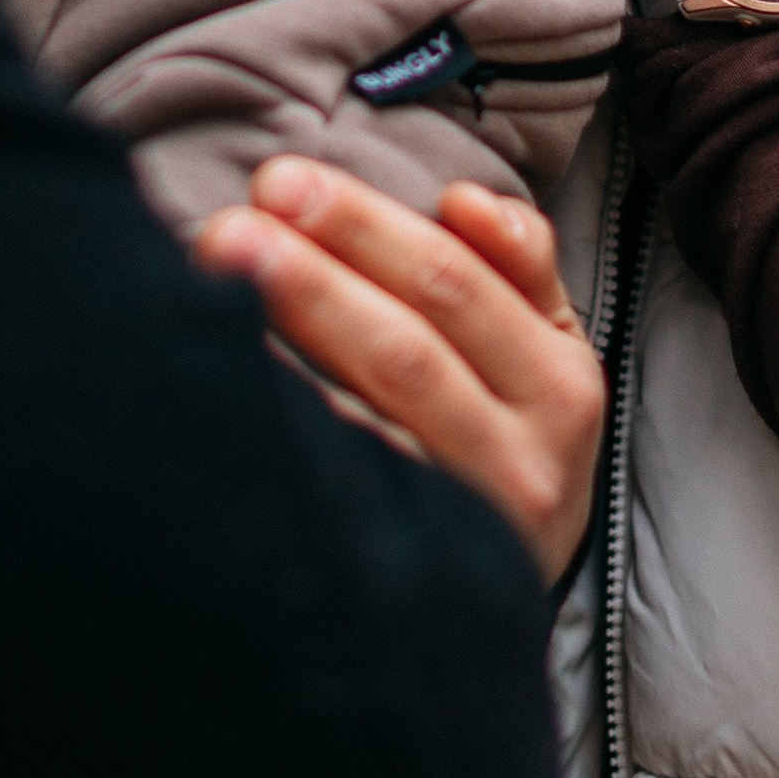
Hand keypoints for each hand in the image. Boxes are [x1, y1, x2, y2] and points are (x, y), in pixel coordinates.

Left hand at [196, 162, 602, 587]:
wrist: (505, 595)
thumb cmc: (511, 438)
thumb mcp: (543, 353)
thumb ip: (517, 266)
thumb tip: (465, 199)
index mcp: (558, 380)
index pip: (456, 283)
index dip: (364, 228)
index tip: (281, 182)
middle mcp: (526, 459)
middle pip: (407, 350)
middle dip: (313, 277)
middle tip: (231, 223)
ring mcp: (469, 524)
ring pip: (374, 422)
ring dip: (295, 343)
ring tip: (220, 280)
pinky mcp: (423, 572)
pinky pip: (350, 491)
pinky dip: (295, 432)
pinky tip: (237, 385)